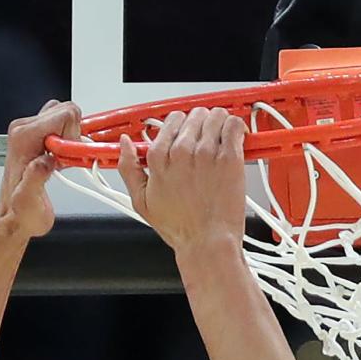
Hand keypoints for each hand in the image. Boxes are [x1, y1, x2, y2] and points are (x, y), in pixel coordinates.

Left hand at [0, 100, 80, 240]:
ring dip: (70, 139)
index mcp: (23, 137)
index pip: (63, 114)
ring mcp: (30, 130)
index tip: (66, 159)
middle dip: (72, 136)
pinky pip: (61, 125)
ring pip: (64, 116)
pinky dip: (67, 142)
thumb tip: (44, 161)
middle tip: (63, 161)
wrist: (14, 217)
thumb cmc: (21, 211)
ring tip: (60, 163)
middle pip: (65, 110)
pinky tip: (59, 161)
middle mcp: (24, 128)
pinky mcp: (37, 135)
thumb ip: (36, 177)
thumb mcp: (28, 200)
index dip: (73, 136)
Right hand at [118, 107, 246, 252]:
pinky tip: (235, 140)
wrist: (206, 244)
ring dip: (220, 125)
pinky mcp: (229, 158)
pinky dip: (236, 128)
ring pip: (215, 116)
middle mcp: (181, 151)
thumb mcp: (141, 203)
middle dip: (201, 126)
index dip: (182, 128)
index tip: (189, 137)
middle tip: (207, 143)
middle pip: (194, 115)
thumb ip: (129, 169)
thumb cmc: (180, 228)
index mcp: (159, 157)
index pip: (172, 120)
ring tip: (221, 142)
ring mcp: (206, 153)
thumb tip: (124, 145)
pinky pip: (234, 125)